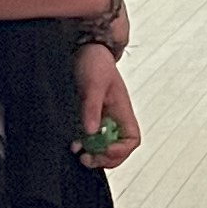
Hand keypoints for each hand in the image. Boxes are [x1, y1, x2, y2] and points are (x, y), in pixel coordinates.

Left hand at [74, 48, 143, 167]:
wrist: (85, 49)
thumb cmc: (95, 62)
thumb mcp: (93, 84)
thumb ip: (91, 107)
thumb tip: (90, 130)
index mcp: (123, 111)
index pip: (131, 140)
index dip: (120, 150)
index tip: (103, 150)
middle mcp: (115, 118)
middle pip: (118, 149)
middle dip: (104, 158)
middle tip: (87, 158)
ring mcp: (103, 119)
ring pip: (104, 146)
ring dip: (94, 154)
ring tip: (80, 153)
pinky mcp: (91, 118)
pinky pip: (91, 139)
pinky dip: (85, 145)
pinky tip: (75, 144)